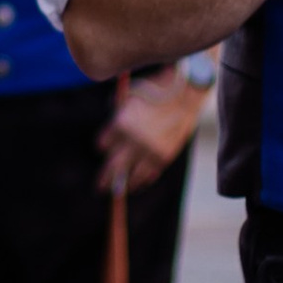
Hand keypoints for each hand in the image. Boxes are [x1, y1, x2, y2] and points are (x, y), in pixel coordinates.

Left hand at [96, 76, 203, 195]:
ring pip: (131, 175)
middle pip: (113, 166)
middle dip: (105, 179)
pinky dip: (142, 181)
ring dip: (123, 185)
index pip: (102, 145)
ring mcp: (149, 150)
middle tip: (99, 188)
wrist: (184, 93)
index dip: (101, 147)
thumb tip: (111, 132)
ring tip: (118, 192)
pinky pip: (149, 174)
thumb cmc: (154, 90)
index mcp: (120, 124)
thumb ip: (116, 114)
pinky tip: (136, 185)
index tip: (102, 149)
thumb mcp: (127, 97)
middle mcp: (133, 140)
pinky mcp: (164, 155)